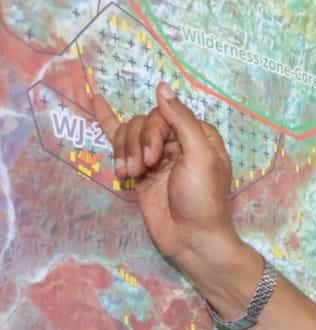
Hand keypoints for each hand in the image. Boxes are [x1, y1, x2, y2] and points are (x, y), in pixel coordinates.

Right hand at [92, 82, 240, 275]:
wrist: (190, 238)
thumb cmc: (202, 199)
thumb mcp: (200, 157)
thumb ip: (182, 121)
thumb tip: (162, 88)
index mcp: (199, 135)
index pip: (166, 113)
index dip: (155, 130)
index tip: (155, 156)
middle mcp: (179, 142)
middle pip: (145, 122)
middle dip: (138, 142)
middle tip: (144, 168)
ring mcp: (158, 156)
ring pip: (130, 133)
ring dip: (124, 151)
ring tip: (130, 174)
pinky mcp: (141, 169)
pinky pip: (121, 139)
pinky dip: (108, 121)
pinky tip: (95, 101)